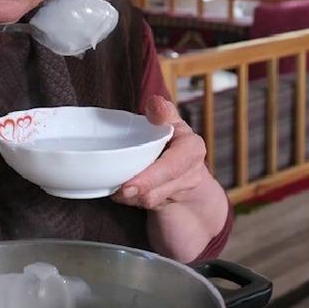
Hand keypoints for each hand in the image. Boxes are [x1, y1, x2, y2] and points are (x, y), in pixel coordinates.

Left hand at [113, 95, 228, 260]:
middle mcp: (193, 170)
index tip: (130, 185)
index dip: (151, 176)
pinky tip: (125, 194)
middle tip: (119, 191)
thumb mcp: (171, 124)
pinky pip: (150, 205)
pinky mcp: (172, 203)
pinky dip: (134, 201)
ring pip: (154, 198)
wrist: (186, 176)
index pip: (172, 164)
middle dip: (140, 188)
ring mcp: (184, 189)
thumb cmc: (173, 144)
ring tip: (116, 190)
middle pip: (162, 185)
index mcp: (192, 147)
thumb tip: (155, 102)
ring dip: (132, 197)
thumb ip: (163, 113)